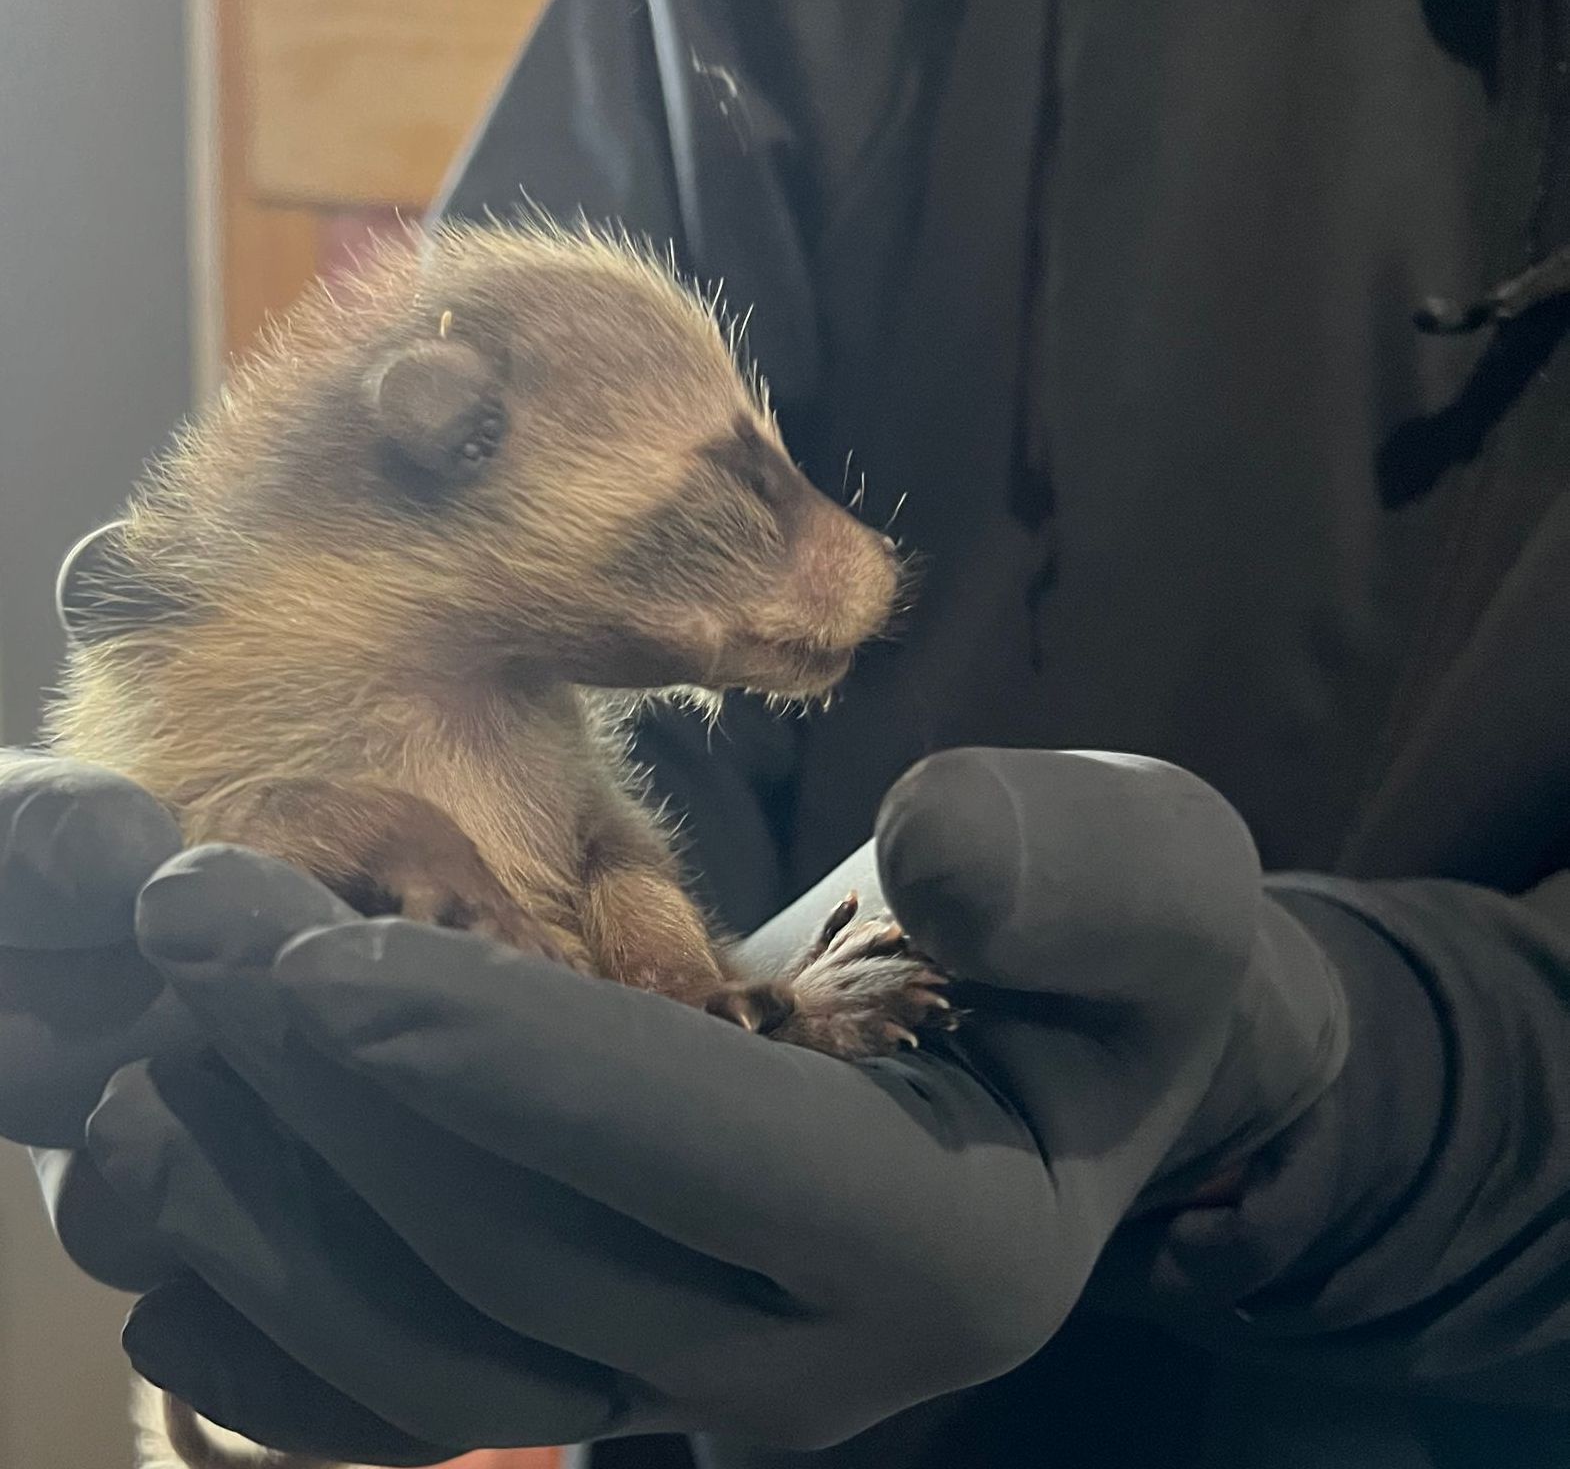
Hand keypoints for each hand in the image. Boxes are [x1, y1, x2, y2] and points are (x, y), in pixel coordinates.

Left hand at [0, 748, 1347, 1458]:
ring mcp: (707, 1387)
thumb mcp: (1162, 882)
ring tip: (146, 1054)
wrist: (1077, 1069)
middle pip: (527, 1253)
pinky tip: (173, 1228)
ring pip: (443, 1343)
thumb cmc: (1122, 961)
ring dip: (278, 1206)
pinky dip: (281, 1330)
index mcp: (951, 1237)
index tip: (312, 956)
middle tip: (191, 929)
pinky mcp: (630, 1370)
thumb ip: (1076, 872)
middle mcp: (814, 1356)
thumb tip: (930, 848)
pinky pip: (421, 1393)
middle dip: (340, 1097)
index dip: (504, 1062)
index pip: (696, 1155)